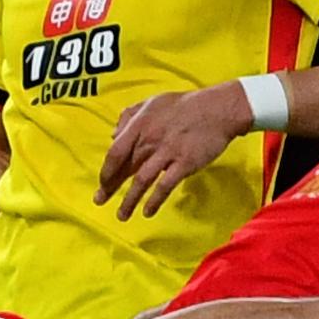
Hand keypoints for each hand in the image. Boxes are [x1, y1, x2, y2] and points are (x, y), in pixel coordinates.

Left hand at [98, 84, 252, 220]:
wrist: (218, 109)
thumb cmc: (185, 105)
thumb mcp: (152, 102)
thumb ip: (130, 116)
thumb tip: (113, 134)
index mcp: (140, 124)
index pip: (115, 152)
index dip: (106, 170)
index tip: (102, 183)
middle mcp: (150, 139)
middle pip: (125, 169)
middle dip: (110, 188)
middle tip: (100, 201)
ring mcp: (167, 152)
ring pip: (141, 181)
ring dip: (129, 200)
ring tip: (122, 215)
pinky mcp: (184, 163)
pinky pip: (164, 186)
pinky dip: (154, 200)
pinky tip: (147, 212)